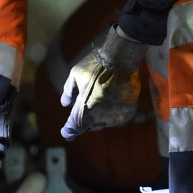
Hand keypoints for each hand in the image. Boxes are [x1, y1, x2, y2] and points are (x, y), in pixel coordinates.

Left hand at [60, 24, 148, 139]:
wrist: (120, 58)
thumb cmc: (95, 65)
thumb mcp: (75, 74)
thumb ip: (68, 91)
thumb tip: (65, 104)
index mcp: (85, 108)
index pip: (75, 127)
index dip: (69, 131)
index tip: (66, 134)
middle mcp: (100, 115)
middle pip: (89, 126)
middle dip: (84, 121)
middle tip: (83, 110)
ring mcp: (115, 114)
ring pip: (103, 123)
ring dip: (98, 117)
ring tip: (98, 101)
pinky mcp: (127, 112)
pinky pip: (116, 119)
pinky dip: (111, 114)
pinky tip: (109, 103)